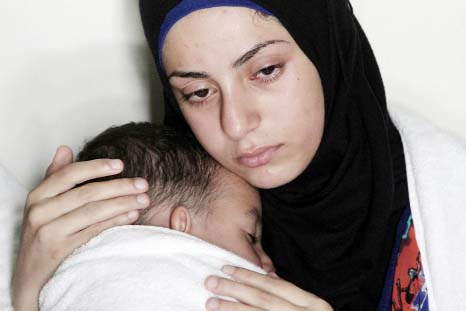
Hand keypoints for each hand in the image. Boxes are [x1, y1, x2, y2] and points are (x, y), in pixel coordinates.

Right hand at [12, 146, 149, 310]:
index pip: (70, 174)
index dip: (97, 167)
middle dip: (119, 186)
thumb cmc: (42, 236)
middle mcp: (40, 212)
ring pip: (93, 211)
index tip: (121, 164)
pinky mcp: (60, 250)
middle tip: (142, 184)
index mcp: (37, 196)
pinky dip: (116, 221)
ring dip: (123, 203)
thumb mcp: (43, 205)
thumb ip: (55, 177)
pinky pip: (94, 231)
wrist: (29, 278)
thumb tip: (65, 148)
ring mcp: (49, 232)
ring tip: (143, 199)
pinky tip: (131, 216)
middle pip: (87, 192)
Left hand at [204, 266, 332, 310]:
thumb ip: (291, 295)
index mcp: (314, 305)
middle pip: (263, 300)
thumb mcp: (312, 309)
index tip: (226, 268)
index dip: (250, 276)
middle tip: (210, 281)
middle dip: (234, 289)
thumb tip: (268, 275)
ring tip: (210, 303)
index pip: (275, 286)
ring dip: (231, 309)